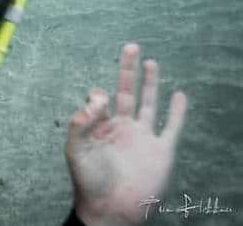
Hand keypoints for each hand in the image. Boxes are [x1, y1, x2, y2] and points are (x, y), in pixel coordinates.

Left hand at [65, 43, 187, 225]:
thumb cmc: (89, 181)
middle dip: (127, 70)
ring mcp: (142, 137)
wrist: (110, 209)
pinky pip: (172, 127)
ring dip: (150, 83)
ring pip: (149, 103)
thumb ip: (80, 122)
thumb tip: (97, 95)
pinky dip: (177, 111)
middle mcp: (122, 128)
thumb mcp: (75, 149)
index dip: (97, 94)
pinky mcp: (161, 150)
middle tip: (130, 46)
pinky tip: (179, 94)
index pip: (100, 99)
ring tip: (150, 61)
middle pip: (126, 91)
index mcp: (100, 127)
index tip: (98, 101)